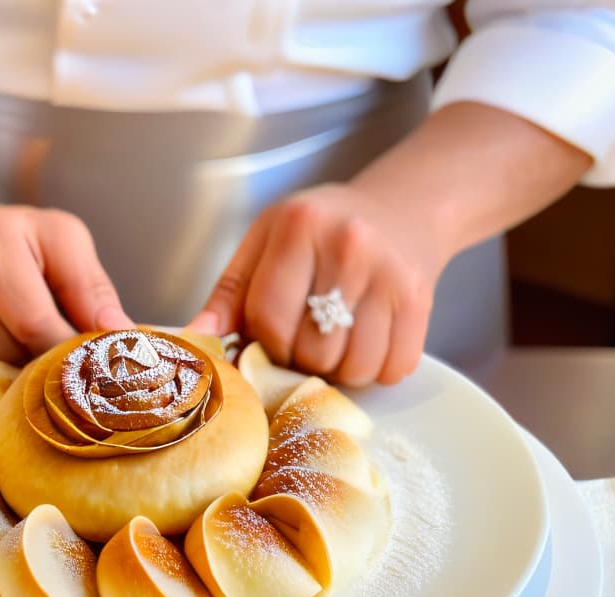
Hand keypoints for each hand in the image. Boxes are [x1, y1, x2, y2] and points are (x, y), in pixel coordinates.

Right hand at [0, 204, 132, 381]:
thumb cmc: (11, 238)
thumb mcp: (59, 239)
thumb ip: (91, 286)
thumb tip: (121, 335)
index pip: (36, 326)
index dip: (70, 351)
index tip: (96, 360)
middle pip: (14, 356)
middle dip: (51, 367)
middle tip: (76, 364)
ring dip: (26, 378)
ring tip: (42, 357)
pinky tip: (11, 361)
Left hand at [187, 184, 444, 385]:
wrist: (404, 207)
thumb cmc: (321, 230)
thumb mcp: (265, 243)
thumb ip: (229, 294)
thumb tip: (194, 338)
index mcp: (298, 227)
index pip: (269, 319)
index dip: (266, 344)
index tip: (273, 338)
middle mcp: (348, 245)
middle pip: (312, 351)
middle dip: (302, 361)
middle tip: (306, 342)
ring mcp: (389, 272)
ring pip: (354, 367)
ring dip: (340, 371)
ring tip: (336, 344)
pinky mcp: (421, 298)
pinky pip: (393, 368)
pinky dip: (377, 371)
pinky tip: (368, 343)